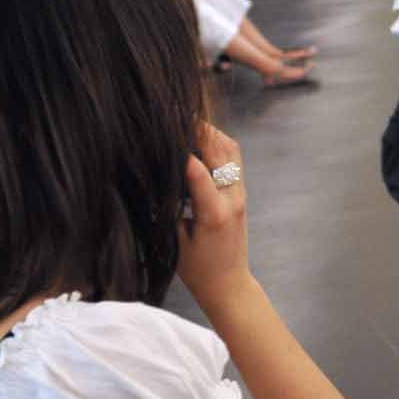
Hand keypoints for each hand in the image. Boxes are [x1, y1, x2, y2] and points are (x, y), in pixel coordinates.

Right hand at [180, 122, 252, 306]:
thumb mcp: (176, 241)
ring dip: (211, 133)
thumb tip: (157, 179)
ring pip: (231, 150)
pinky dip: (218, 143)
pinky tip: (200, 139)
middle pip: (222, 152)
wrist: (229, 283)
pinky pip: (234, 159)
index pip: (199, 173)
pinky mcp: (241, 193)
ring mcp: (240, 194)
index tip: (165, 131)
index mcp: (213, 214)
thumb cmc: (197, 268)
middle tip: (176, 115)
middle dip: (199, 130)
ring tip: (187, 122)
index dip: (181, 150)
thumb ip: (169, 209)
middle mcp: (232, 199)